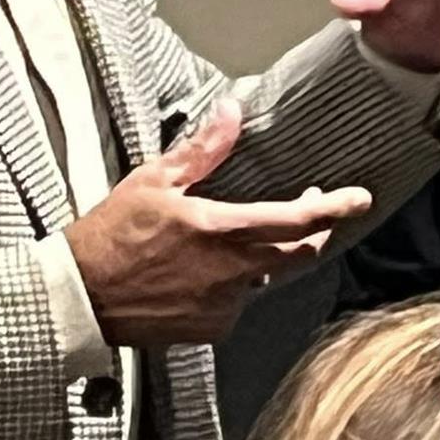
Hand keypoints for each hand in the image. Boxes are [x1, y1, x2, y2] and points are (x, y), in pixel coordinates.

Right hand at [65, 99, 372, 349]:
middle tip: (311, 213)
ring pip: (266, 280)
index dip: (334, 208)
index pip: (296, 220)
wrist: (81, 296)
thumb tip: (230, 111)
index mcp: (220, 230)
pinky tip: (205, 273)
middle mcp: (231, 272)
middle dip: (313, 233)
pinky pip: (237, 304)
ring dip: (266, 260)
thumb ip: (201, 150)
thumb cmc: (110, 234)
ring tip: (238, 241)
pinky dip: (234, 286)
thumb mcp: (152, 181)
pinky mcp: (210, 328)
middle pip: (298, 255)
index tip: (358, 199)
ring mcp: (223, 305)